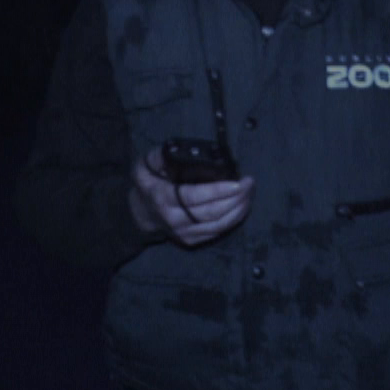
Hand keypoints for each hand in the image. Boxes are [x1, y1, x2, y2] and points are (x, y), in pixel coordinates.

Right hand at [129, 147, 254, 246]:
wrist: (140, 214)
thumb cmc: (148, 184)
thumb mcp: (145, 165)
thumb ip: (160, 156)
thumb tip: (178, 149)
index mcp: (163, 198)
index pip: (193, 196)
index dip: (217, 191)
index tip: (237, 183)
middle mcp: (174, 219)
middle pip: (211, 212)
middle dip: (236, 199)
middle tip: (249, 183)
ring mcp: (184, 232)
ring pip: (218, 225)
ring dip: (239, 209)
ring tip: (250, 193)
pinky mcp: (192, 240)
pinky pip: (218, 232)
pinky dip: (234, 220)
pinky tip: (243, 206)